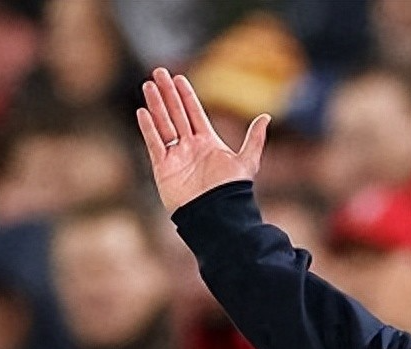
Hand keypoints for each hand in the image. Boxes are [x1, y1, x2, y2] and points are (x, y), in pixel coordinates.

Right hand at [136, 67, 269, 211]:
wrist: (216, 215)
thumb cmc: (232, 191)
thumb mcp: (246, 162)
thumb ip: (254, 140)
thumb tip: (266, 116)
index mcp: (208, 143)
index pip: (194, 113)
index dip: (186, 95)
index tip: (179, 78)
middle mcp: (190, 147)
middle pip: (177, 114)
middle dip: (168, 93)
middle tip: (159, 71)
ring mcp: (176, 156)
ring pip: (164, 125)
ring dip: (156, 105)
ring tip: (149, 85)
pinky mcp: (163, 168)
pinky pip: (154, 144)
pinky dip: (149, 128)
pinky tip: (143, 112)